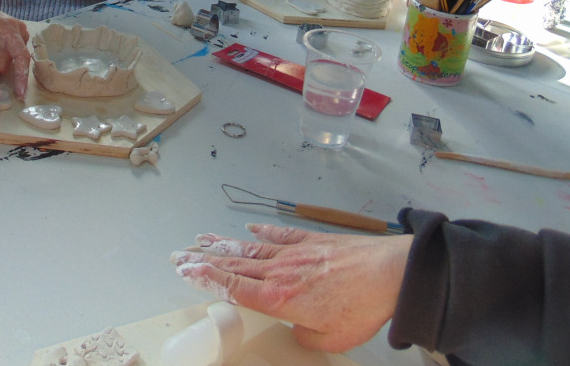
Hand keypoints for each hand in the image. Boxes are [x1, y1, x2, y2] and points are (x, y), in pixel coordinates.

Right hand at [171, 224, 411, 352]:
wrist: (389, 273)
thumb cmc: (362, 307)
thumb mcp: (330, 338)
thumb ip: (305, 336)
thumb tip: (298, 328)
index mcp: (279, 298)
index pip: (233, 287)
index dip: (206, 279)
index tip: (186, 271)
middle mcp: (280, 271)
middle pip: (234, 266)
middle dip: (204, 261)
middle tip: (180, 255)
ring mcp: (295, 253)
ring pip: (250, 249)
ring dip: (224, 245)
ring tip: (202, 239)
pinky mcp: (312, 241)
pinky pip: (280, 235)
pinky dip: (263, 233)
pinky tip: (251, 230)